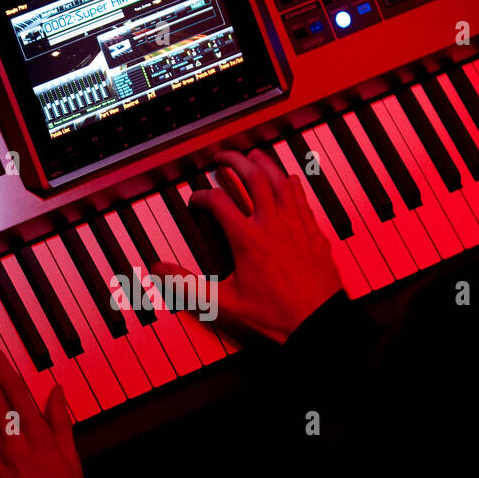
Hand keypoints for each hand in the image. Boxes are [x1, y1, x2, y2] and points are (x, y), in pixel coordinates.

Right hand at [154, 148, 341, 342]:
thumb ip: (188, 285)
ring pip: (280, 179)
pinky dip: (290, 182)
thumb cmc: (275, 314)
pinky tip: (286, 179)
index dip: (201, 196)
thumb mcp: (224, 303)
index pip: (217, 201)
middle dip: (234, 161)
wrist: (317, 321)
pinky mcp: (313, 230)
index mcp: (247, 238)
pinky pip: (301, 196)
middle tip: (223, 157)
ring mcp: (295, 224)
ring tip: (252, 156)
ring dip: (264, 163)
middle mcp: (272, 224)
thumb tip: (161, 269)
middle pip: (252, 176)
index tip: (196, 201)